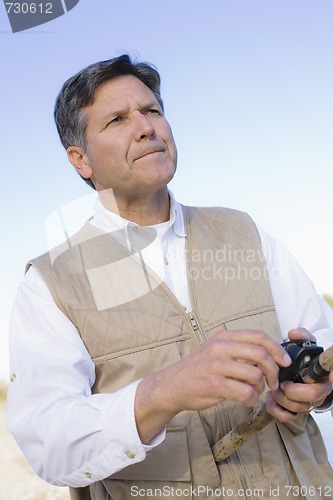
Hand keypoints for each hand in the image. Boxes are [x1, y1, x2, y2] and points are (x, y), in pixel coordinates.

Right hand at [135, 329, 290, 442]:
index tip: (285, 361)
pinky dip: (251, 399)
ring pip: (255, 374)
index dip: (277, 348)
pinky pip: (245, 392)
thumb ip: (239, 350)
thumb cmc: (199, 369)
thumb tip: (269, 355)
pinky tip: (246, 400)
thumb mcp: (216, 350)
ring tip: (254, 391)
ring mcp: (216, 366)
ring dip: (261, 387)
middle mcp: (220, 347)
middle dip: (273, 371)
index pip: (258, 336)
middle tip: (272, 382)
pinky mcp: (214, 384)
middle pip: (260, 354)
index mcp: (224, 337)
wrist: (172, 385)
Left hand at [266, 328, 332, 421]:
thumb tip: (294, 333)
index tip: (323, 377)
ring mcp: (307, 403)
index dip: (329, 378)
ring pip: (298, 409)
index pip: (331, 378)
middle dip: (293, 392)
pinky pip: (287, 416)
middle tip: (282, 384)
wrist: (297, 373)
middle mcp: (319, 391)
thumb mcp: (305, 346)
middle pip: (312, 397)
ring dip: (282, 399)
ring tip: (273, 390)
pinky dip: (276, 410)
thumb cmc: (302, 360)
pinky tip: (270, 400)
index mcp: (323, 376)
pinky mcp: (295, 411)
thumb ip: (301, 337)